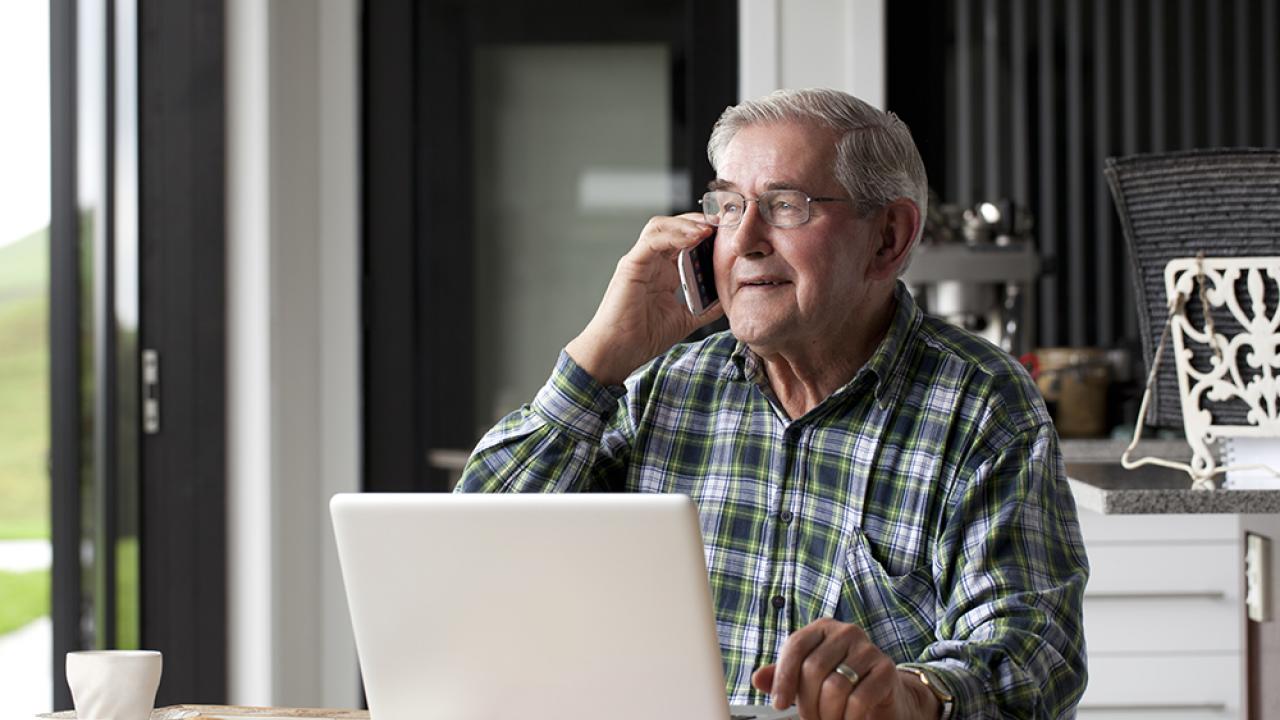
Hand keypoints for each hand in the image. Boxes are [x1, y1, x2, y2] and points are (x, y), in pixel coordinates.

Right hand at [564, 213, 724, 385]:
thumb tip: (729, 299)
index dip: (705, 233)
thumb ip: (705, 307)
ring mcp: (640, 261)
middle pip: (673, 227)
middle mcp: (651, 262)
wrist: (620, 352)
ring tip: (708, 229)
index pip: (684, 241)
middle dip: (698, 221)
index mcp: (664, 272)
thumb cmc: (644, 337)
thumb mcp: (686, 319)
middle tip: (722, 224)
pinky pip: (652, 240)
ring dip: (686, 224)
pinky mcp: (631, 265)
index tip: (728, 234)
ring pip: (661, 226)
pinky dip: (673, 235)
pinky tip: (693, 238)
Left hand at [751, 618, 938, 719]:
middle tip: (810, 719)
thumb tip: (758, 679)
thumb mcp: (807, 679)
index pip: (796, 646)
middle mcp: (845, 632)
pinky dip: (848, 717)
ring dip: (828, 713)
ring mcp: (868, 649)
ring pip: (835, 686)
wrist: (883, 696)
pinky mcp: (886, 669)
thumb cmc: (841, 683)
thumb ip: (783, 676)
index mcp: (822, 629)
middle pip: (814, 668)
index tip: (778, 704)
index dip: (784, 678)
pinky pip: (859, 698)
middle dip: (807, 703)